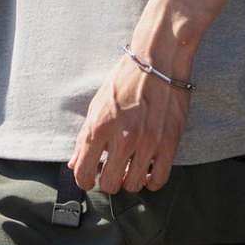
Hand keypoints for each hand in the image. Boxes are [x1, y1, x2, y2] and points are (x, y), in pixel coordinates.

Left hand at [68, 54, 190, 194]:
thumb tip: (74, 164)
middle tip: (112, 170)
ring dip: (129, 180)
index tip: (90, 177)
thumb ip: (85, 137)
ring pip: (134, 185)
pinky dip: (151, 181)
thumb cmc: (125, 79)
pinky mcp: (169, 142)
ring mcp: (147, 141)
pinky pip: (159, 179)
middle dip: (108, 181)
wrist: (157, 59)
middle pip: (110, 184)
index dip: (85, 180)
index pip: (84, 173)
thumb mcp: (97, 104)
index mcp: (99, 125)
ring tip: (130, 168)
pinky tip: (148, 171)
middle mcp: (122, 136)